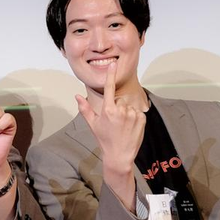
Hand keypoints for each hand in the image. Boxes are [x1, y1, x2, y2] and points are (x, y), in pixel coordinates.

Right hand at [76, 58, 144, 173]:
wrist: (120, 156)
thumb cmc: (105, 140)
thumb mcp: (93, 125)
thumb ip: (85, 109)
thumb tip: (77, 96)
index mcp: (107, 110)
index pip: (109, 88)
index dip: (110, 75)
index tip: (113, 64)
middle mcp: (120, 110)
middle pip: (119, 100)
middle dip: (117, 108)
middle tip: (115, 123)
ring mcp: (132, 114)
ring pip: (128, 106)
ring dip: (126, 114)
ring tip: (123, 127)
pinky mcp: (142, 118)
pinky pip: (137, 112)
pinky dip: (135, 118)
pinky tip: (130, 128)